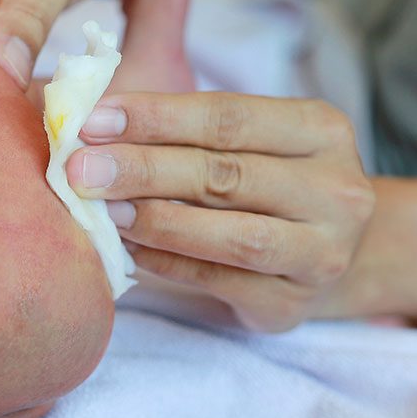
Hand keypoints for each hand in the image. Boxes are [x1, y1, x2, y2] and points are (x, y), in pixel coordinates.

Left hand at [67, 92, 374, 331]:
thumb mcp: (247, 134)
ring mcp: (322, 252)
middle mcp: (336, 190)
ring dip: (156, 220)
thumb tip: (93, 114)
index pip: (227, 116)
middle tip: (80, 169)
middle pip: (226, 175)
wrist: (326, 249)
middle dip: (144, 169)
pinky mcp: (292, 304)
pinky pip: (218, 281)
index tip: (92, 120)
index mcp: (320, 129)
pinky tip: (125, 248)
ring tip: (102, 210)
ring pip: (231, 236)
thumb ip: (183, 119)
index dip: (155, 117)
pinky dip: (165, 262)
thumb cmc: (264, 178)